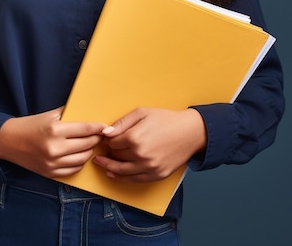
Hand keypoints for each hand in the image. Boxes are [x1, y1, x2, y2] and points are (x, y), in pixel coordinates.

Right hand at [0, 107, 105, 178]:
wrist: (9, 141)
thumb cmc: (31, 125)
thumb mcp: (49, 114)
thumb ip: (69, 113)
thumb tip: (89, 111)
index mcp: (54, 129)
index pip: (85, 129)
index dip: (98, 128)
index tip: (106, 127)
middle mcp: (54, 148)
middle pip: (87, 144)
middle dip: (96, 138)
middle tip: (101, 134)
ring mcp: (52, 163)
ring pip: (83, 158)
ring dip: (90, 151)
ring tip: (91, 144)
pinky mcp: (50, 173)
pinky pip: (74, 169)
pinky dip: (80, 162)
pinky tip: (80, 154)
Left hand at [92, 107, 206, 182]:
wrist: (190, 132)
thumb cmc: (166, 119)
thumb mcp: (142, 113)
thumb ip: (122, 123)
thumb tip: (106, 133)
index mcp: (136, 138)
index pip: (113, 142)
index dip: (108, 139)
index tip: (106, 137)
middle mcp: (141, 155)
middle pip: (117, 156)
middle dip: (109, 152)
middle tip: (103, 149)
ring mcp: (149, 167)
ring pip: (122, 171)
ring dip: (109, 167)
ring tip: (101, 163)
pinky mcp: (157, 175)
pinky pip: (135, 180)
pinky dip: (122, 178)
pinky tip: (113, 174)